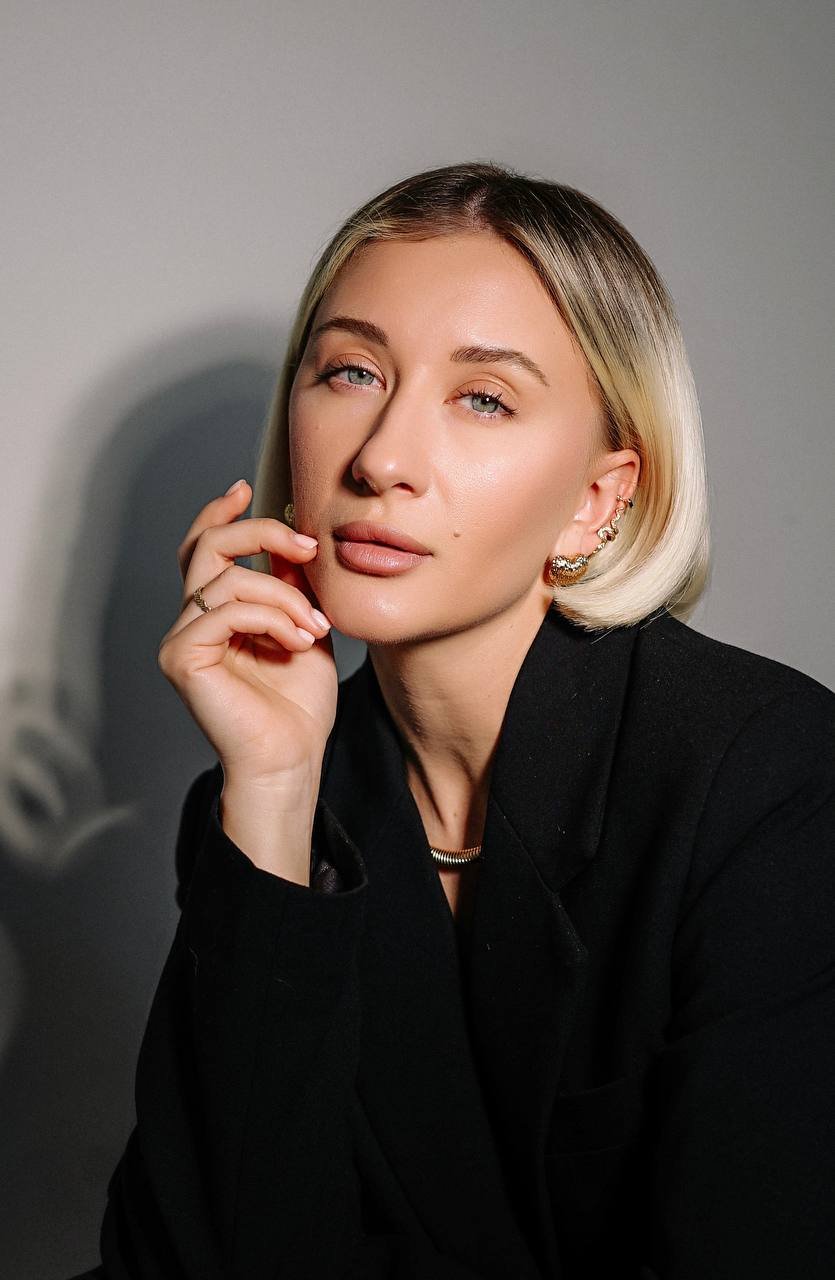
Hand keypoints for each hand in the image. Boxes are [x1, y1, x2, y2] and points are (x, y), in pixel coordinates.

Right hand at [157, 481, 336, 785]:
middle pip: (207, 547)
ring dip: (283, 597)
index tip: (248, 489)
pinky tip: (297, 642)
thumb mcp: (304, 627)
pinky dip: (270, 618)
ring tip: (312, 628)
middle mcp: (192, 622)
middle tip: (306, 546)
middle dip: (260, 533)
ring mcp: (182, 640)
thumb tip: (292, 534)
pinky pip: (224, 611)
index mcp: (217, 613)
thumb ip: (292, 584)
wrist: (292, 758)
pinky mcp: (181, 659)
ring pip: (228, 580)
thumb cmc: (298, 706)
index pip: (205, 549)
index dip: (220, 514)